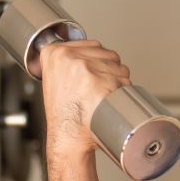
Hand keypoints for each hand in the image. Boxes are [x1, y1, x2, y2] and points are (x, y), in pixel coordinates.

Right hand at [39, 40, 130, 156]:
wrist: (69, 136)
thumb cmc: (65, 114)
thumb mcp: (55, 79)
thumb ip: (69, 61)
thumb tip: (90, 51)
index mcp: (54, 54)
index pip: (92, 44)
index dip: (97, 61)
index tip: (92, 74)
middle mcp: (69, 57)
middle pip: (107, 53)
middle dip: (109, 70)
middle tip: (98, 89)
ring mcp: (86, 68)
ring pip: (119, 65)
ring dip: (118, 80)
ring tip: (103, 96)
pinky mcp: (102, 81)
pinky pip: (125, 79)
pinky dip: (124, 90)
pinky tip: (110, 100)